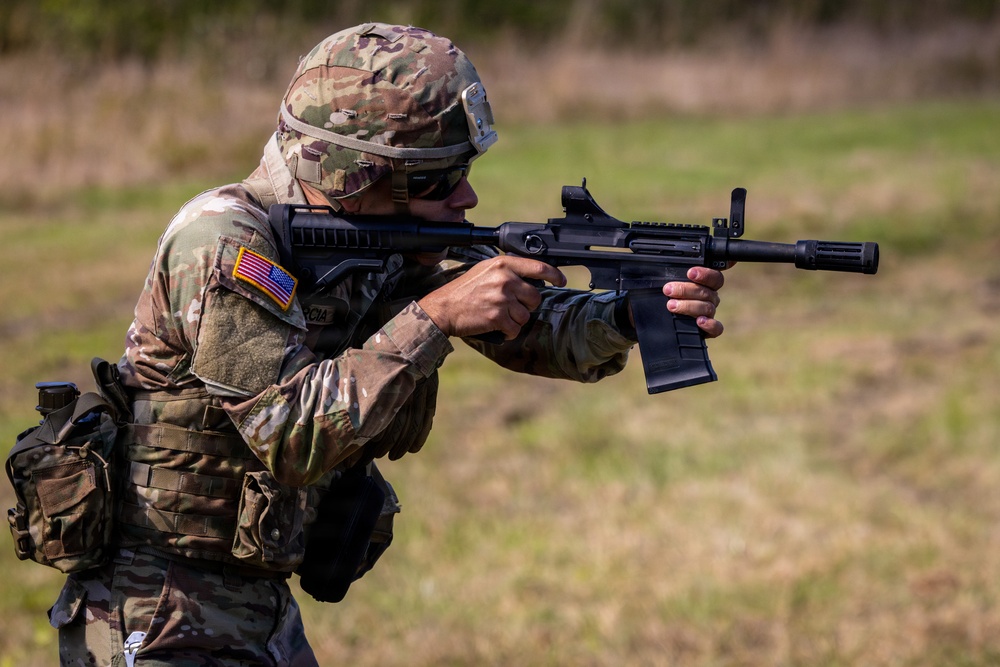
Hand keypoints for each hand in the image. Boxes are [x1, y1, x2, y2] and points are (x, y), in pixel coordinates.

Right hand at [418, 256, 566, 338]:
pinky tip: (498, 327)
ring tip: (499, 316)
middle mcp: (505, 279)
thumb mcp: (485, 270)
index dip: (554, 275)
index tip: (561, 281)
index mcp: (503, 264)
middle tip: (511, 307)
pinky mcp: (497, 317)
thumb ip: (507, 271)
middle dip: (527, 306)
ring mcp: (502, 298)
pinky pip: (515, 329)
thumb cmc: (464, 290)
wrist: (444, 308)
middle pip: (535, 297)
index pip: (538, 267)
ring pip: (526, 315)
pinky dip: (509, 332)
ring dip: (516, 321)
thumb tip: (532, 278)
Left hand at [664, 266, 725, 337]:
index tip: (690, 273)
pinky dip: (709, 324)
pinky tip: (698, 321)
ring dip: (688, 306)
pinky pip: (716, 328)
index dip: (705, 274)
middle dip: (686, 290)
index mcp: (705, 285)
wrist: (657, 322)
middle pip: (707, 292)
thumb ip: (671, 278)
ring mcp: (709, 314)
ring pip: (707, 308)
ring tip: (671, 305)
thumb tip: (664, 272)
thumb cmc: (665, 297)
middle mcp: (710, 298)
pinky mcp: (709, 330)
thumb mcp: (666, 285)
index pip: (714, 278)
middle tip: (668, 290)